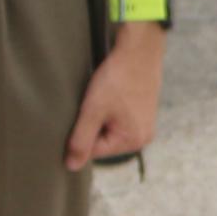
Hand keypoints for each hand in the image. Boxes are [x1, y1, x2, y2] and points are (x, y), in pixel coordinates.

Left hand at [65, 30, 161, 169]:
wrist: (140, 48)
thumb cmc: (119, 78)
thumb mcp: (93, 110)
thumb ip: (81, 140)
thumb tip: (72, 166)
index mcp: (133, 140)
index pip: (94, 152)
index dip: (80, 134)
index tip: (81, 114)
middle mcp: (143, 136)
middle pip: (103, 143)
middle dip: (92, 126)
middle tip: (93, 104)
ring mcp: (145, 124)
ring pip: (109, 130)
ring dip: (100, 117)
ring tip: (103, 98)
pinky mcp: (143, 112)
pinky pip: (118, 120)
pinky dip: (109, 110)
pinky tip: (110, 95)